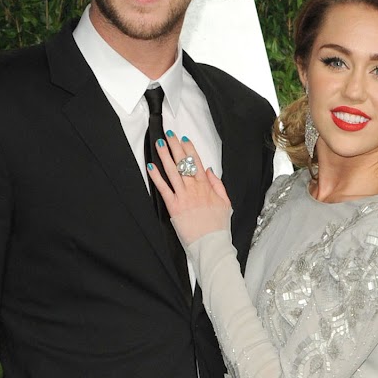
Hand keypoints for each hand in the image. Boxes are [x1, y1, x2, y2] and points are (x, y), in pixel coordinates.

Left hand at [147, 132, 232, 246]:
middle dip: (175, 146)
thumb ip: (218, 185)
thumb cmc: (218, 226)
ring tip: (159, 144)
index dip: (189, 149)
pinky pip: (163, 188)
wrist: (211, 243)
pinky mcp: (174, 206)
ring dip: (165, 156)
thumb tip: (210, 171)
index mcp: (206, 187)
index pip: (196, 162)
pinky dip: (157, 177)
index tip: (184, 139)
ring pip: (173, 171)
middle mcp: (194, 188)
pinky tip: (151, 167)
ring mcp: (183, 196)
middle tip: (169, 134)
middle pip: (183, 162)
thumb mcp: (225, 203)